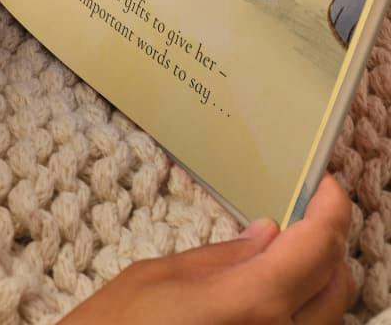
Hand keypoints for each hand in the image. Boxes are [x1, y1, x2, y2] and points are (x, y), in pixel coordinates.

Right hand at [61, 176, 353, 324]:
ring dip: (318, 278)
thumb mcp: (159, 275)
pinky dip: (302, 308)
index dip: (331, 210)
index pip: (317, 248)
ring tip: (289, 248)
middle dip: (328, 242)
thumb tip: (268, 235)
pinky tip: (273, 287)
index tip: (327, 184)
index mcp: (252, 305)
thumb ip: (222, 257)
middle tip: (304, 212)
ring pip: (329, 316)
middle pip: (337, 285)